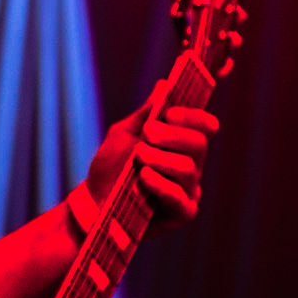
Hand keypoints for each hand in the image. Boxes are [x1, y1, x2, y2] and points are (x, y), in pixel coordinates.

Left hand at [81, 80, 216, 227]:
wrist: (92, 203)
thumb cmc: (110, 168)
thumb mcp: (123, 136)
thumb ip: (145, 115)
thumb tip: (163, 85)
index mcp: (180, 143)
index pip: (205, 125)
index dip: (195, 115)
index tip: (170, 113)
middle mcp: (190, 164)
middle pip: (199, 143)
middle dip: (172, 135)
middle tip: (148, 134)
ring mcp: (188, 189)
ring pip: (188, 168)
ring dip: (161, 159)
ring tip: (138, 157)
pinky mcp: (181, 212)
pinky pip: (181, 197)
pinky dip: (162, 185)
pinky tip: (145, 178)